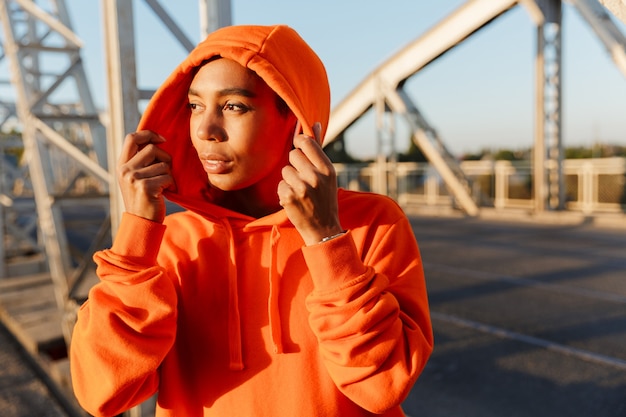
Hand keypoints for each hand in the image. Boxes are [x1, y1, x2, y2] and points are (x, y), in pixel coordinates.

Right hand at [117, 130, 174, 222]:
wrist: (141, 222)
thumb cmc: (144, 198)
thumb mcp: (135, 178)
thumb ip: (140, 161)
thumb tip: (157, 141)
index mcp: (121, 165)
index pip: (132, 138)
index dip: (149, 134)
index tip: (162, 139)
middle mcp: (125, 170)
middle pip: (152, 149)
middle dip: (165, 157)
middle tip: (167, 170)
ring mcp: (134, 178)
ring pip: (163, 164)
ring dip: (169, 175)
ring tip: (163, 185)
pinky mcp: (146, 187)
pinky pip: (167, 176)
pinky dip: (171, 184)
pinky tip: (166, 192)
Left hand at [278, 122, 342, 245]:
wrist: (323, 229)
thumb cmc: (325, 198)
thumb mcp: (327, 174)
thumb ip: (318, 148)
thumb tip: (315, 123)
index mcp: (327, 168)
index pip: (306, 142)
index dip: (299, 142)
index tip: (299, 146)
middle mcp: (316, 176)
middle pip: (293, 155)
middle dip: (295, 165)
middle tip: (304, 178)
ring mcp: (302, 187)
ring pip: (285, 170)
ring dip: (289, 179)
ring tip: (300, 191)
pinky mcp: (289, 197)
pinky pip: (280, 184)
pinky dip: (285, 192)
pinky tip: (295, 200)